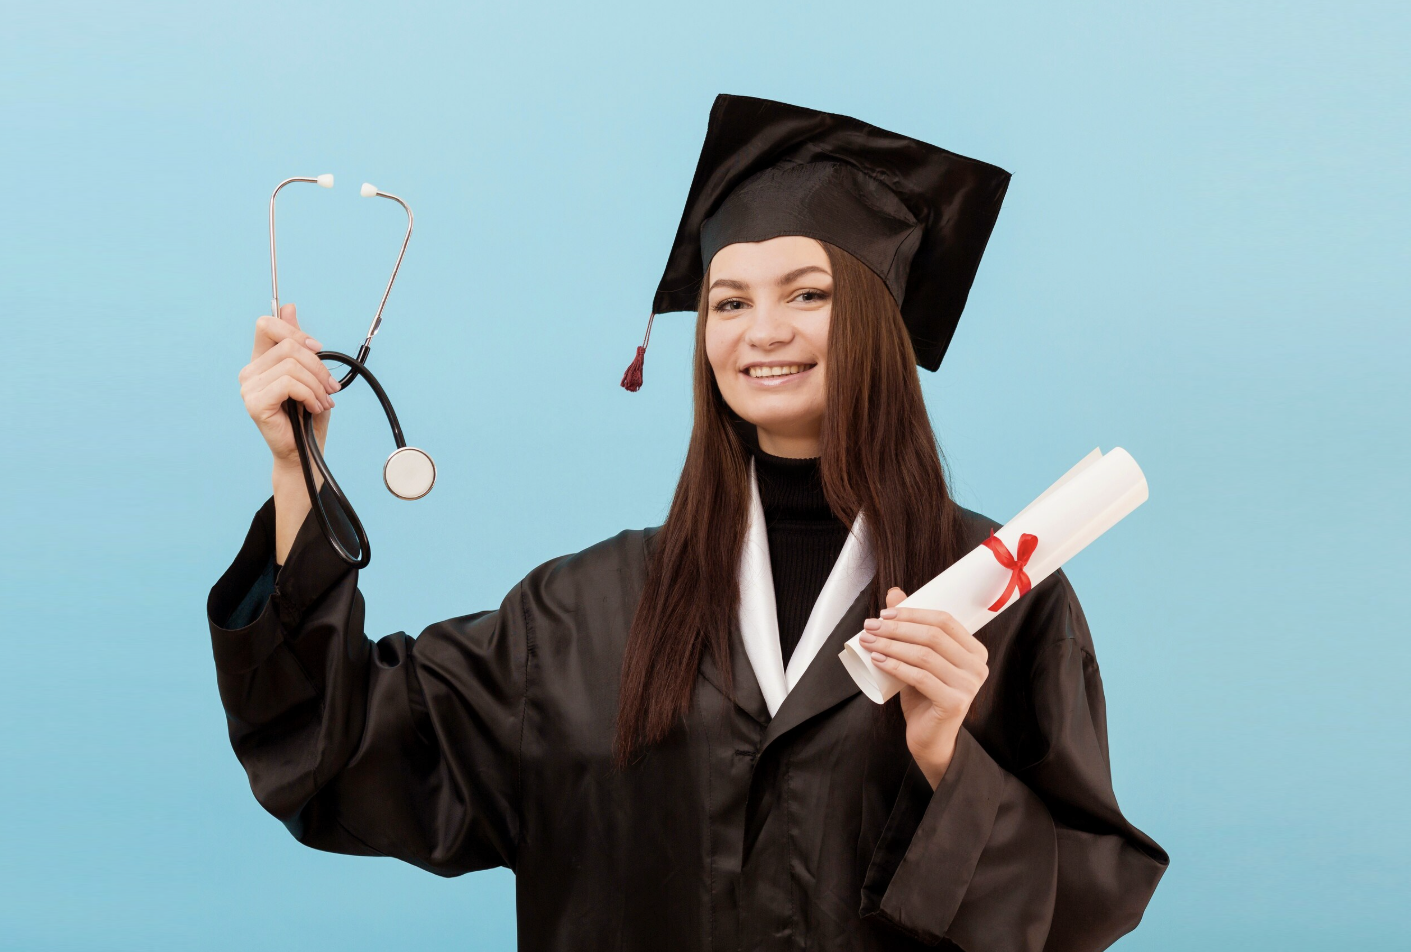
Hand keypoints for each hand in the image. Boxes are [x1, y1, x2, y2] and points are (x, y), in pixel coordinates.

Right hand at [238, 303, 338, 468]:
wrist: (305, 450)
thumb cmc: (308, 415)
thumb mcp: (310, 373)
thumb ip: (298, 342)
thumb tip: (289, 307)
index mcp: (261, 360)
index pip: (267, 324)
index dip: (295, 330)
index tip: (318, 348)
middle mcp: (250, 371)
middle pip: (288, 345)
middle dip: (318, 366)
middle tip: (330, 387)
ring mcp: (249, 387)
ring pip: (292, 365)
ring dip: (317, 385)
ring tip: (323, 401)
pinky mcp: (255, 403)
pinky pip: (289, 384)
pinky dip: (310, 394)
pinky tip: (314, 407)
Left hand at [860, 587, 989, 788]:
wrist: (931, 737)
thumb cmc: (925, 695)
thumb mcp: (918, 658)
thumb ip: (911, 628)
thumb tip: (894, 593)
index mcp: (974, 650)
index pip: (944, 620)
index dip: (913, 613)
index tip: (884, 613)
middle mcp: (977, 666)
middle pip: (933, 636)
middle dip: (897, 627)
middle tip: (870, 626)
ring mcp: (969, 686)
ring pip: (924, 655)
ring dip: (891, 644)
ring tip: (869, 641)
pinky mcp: (955, 703)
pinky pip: (920, 677)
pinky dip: (896, 665)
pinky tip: (878, 659)